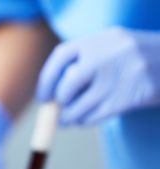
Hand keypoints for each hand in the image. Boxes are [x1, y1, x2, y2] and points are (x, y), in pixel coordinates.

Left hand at [37, 27, 159, 124]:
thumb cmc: (132, 59)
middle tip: (56, 109)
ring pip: (81, 104)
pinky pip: (96, 115)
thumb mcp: (111, 47)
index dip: (46, 79)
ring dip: (69, 117)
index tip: (43, 96)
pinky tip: (82, 120)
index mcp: (100, 40)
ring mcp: (118, 77)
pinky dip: (85, 120)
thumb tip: (51, 92)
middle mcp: (108, 55)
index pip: (61, 56)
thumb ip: (84, 61)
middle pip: (69, 83)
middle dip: (59, 100)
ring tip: (65, 121)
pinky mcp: (127, 97)